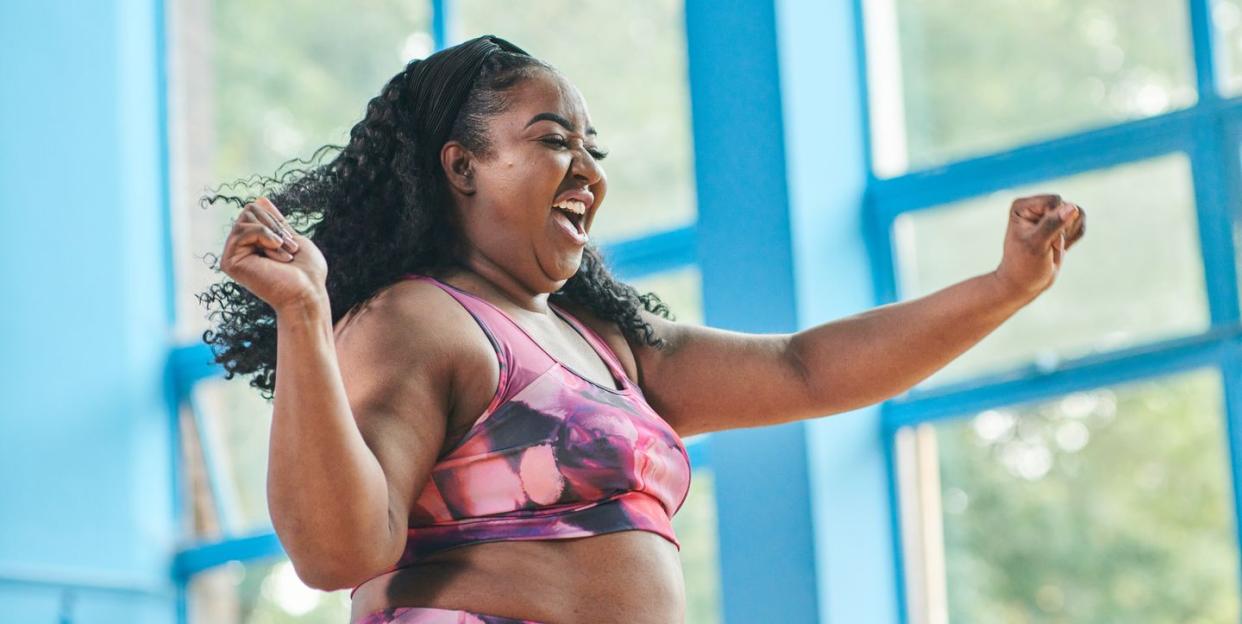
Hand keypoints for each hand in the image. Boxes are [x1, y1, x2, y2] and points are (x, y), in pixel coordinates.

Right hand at [219, 197, 327, 312]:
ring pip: (246, 217)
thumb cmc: (306, 272)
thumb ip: (274, 222)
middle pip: (249, 210)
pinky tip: (275, 257)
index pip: (255, 210)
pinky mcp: (229, 262)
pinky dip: (265, 238)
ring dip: (273, 234)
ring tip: (284, 255)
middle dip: (275, 226)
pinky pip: (243, 230)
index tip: (291, 244)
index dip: (276, 222)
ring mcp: (232, 255)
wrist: (307, 293)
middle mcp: (239, 248)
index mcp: (252, 243)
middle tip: (289, 250)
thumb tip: (259, 199)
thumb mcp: (291, 238)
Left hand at [993, 194, 1085, 299]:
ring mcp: (1049, 213)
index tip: (1043, 239)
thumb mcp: (1036, 245)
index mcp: (1022, 206)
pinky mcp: (1061, 223)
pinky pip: (1081, 223)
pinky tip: (1059, 247)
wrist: (1025, 283)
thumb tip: (1072, 207)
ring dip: (1069, 234)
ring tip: (1052, 246)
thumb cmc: (1024, 265)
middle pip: (1068, 206)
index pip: (1054, 201)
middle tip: (1048, 245)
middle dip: (1064, 229)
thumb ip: (1053, 224)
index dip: (1055, 220)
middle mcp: (1035, 206)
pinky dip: (1074, 238)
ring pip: (1078, 213)